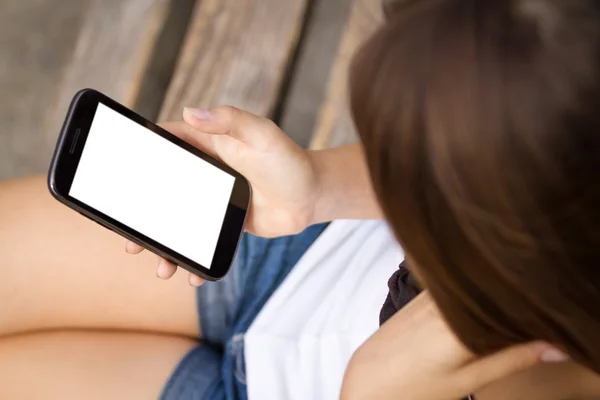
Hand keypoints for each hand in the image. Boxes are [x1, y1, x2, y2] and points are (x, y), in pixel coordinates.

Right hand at [126, 107, 319, 284]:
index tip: (115, 172)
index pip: (164, 146)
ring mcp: (211, 199)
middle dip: (141, 214)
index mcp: (207, 145)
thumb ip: (229, 121)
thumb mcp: (261, 134)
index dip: (138, 155)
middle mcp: (203, 172)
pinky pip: (199, 239)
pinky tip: (189, 272)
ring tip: (159, 263)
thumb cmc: (288, 161)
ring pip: (175, 220)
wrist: (311, 197)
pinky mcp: (222, 222)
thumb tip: (189, 111)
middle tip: (128, 236)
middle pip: (161, 190)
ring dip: (163, 242)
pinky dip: (191, 256)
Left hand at [341, 292, 568, 399]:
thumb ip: (513, 359)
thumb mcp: (468, 380)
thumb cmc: (414, 387)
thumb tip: (554, 345)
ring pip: (474, 288)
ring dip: (488, 302)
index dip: (528, 312)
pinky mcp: (421, 292)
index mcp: (460, 318)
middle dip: (509, 305)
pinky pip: (456, 288)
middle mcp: (445, 296)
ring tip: (486, 327)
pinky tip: (470, 316)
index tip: (535, 326)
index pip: (510, 302)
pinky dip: (470, 298)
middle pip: (492, 290)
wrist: (368, 380)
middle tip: (511, 330)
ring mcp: (430, 290)